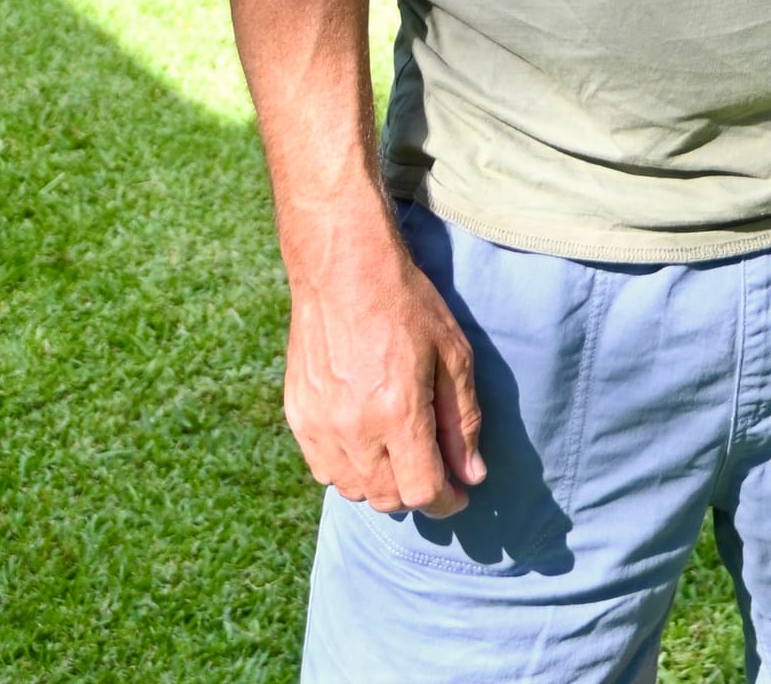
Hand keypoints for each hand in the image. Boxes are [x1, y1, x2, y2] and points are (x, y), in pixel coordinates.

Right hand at [283, 207, 485, 517]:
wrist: (343, 269)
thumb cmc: (406, 303)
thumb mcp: (452, 353)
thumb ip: (462, 420)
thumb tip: (472, 475)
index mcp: (397, 412)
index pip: (422, 492)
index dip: (446, 501)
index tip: (459, 493)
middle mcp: (354, 429)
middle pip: (387, 499)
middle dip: (417, 492)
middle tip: (433, 468)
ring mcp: (319, 426)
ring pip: (354, 490)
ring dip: (382, 484)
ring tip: (400, 452)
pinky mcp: (298, 417)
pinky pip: (325, 469)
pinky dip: (349, 468)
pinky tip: (366, 440)